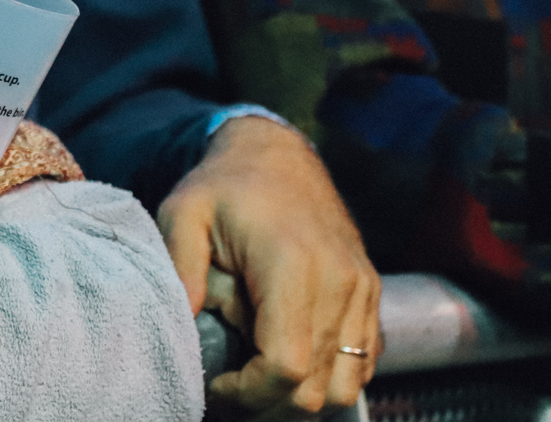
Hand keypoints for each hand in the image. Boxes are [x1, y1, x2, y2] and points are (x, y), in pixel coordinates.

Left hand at [158, 116, 380, 416]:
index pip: (285, 364)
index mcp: (291, 263)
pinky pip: (361, 363)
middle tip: (229, 384)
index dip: (249, 392)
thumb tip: (183, 324)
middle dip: (268, 401)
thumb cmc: (225, 185)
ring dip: (300, 395)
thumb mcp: (183, 213)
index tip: (216, 384)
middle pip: (316, 387)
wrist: (277, 154)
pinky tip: (286, 355)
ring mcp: (362, 290)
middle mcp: (339, 281)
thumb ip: (179, 269)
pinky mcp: (371, 296)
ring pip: (344, 385)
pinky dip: (327, 375)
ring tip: (256, 372)